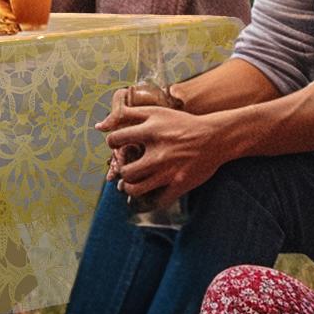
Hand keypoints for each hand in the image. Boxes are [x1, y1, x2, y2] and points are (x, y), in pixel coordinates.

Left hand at [103, 103, 251, 202]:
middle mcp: (158, 153)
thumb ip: (127, 115)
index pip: (116, 141)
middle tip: (125, 168)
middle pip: (125, 171)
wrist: (214, 137)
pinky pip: (157, 201)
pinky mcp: (180, 184)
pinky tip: (148, 193)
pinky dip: (149, 200)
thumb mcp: (156, 112)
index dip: (113, 144)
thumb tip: (99, 126)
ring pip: (136, 189)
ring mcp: (169, 171)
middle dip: (121, 171)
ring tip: (131, 183)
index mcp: (151, 131)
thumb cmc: (182, 123)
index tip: (118, 146)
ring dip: (130, 188)